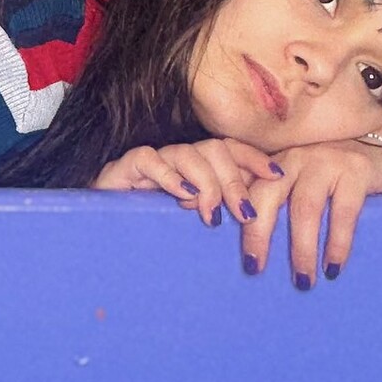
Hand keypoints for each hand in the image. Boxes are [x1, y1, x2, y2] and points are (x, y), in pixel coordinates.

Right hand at [92, 139, 282, 226]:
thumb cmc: (153, 229)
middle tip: (243, 214)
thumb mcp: (194, 223)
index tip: (277, 176)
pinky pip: (151, 160)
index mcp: (199, 167)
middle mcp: (180, 159)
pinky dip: (170, 176)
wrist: (104, 231)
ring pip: (188, 153)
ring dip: (207, 183)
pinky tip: (182, 196)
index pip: (231, 150)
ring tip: (210, 214)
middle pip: (215, 150)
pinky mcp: (128, 165)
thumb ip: (219, 214)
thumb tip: (255, 219)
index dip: (255, 158)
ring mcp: (155, 160)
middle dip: (234, 181)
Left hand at [238, 137, 381, 289]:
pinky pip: (342, 212)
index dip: (233, 214)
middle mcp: (295, 158)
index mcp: (274, 163)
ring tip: (303, 280)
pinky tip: (333, 267)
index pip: (245, 188)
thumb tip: (253, 248)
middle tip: (256, 268)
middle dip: (258, 234)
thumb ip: (276, 201)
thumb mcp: (299, 181)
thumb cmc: (333, 177)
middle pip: (267, 195)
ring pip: (305, 208)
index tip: (230, 245)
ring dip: (302, 248)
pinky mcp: (356, 171)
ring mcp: (325, 162)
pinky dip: (337, 243)